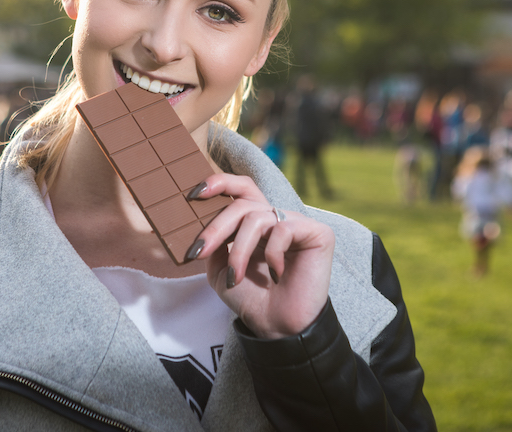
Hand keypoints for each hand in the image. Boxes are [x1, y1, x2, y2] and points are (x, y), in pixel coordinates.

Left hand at [188, 173, 334, 338]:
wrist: (277, 326)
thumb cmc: (252, 298)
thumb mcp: (220, 268)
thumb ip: (213, 242)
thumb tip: (201, 221)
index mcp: (256, 221)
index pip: (241, 188)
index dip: (219, 183)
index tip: (194, 194)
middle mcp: (276, 218)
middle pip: (241, 204)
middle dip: (216, 227)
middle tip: (199, 250)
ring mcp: (297, 223)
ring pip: (256, 218)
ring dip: (239, 250)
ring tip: (235, 277)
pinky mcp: (317, 232)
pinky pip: (283, 229)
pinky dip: (272, 254)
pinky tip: (276, 275)